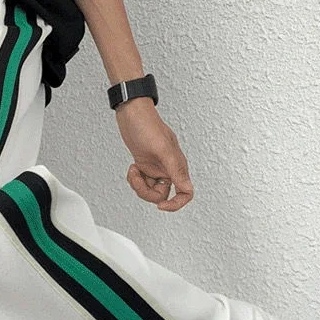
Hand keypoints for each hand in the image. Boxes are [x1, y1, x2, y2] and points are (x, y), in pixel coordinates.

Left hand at [114, 97, 193, 211]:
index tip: (161, 206)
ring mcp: (157, 167)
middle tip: (138, 178)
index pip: (185, 193)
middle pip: (162, 195)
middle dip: (146, 191)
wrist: (132, 114)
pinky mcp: (147, 165)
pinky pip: (143, 182)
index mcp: (177, 166)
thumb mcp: (162, 148)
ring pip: (151, 190)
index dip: (175, 204)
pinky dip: (135, 179)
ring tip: (134, 170)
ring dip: (138, 184)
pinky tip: (133, 167)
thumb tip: (187, 189)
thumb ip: (175, 170)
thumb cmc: (146, 126)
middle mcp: (169, 169)